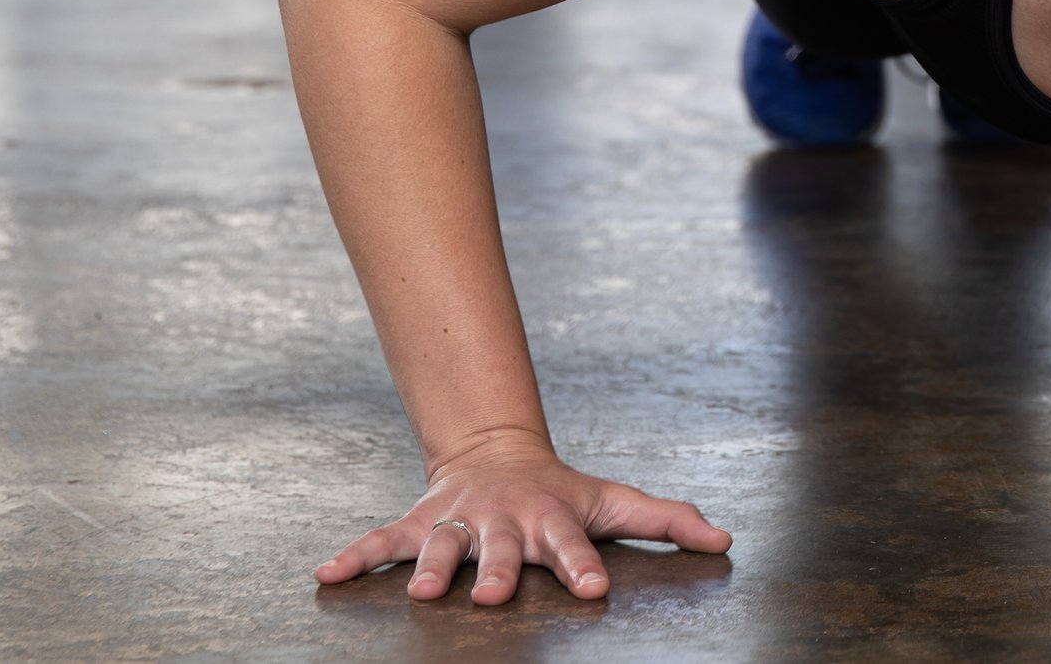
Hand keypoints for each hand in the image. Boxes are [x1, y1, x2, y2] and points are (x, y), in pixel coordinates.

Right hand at [312, 433, 733, 603]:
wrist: (499, 452)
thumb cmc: (566, 492)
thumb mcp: (616, 503)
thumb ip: (669, 521)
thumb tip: (725, 540)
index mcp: (552, 521)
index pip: (574, 546)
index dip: (584, 567)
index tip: (595, 590)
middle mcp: (503, 522)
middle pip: (501, 549)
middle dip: (497, 572)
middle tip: (490, 598)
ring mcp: (458, 522)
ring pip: (440, 545)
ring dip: (430, 567)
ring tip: (421, 594)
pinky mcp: (420, 523)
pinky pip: (382, 541)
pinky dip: (355, 555)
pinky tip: (325, 574)